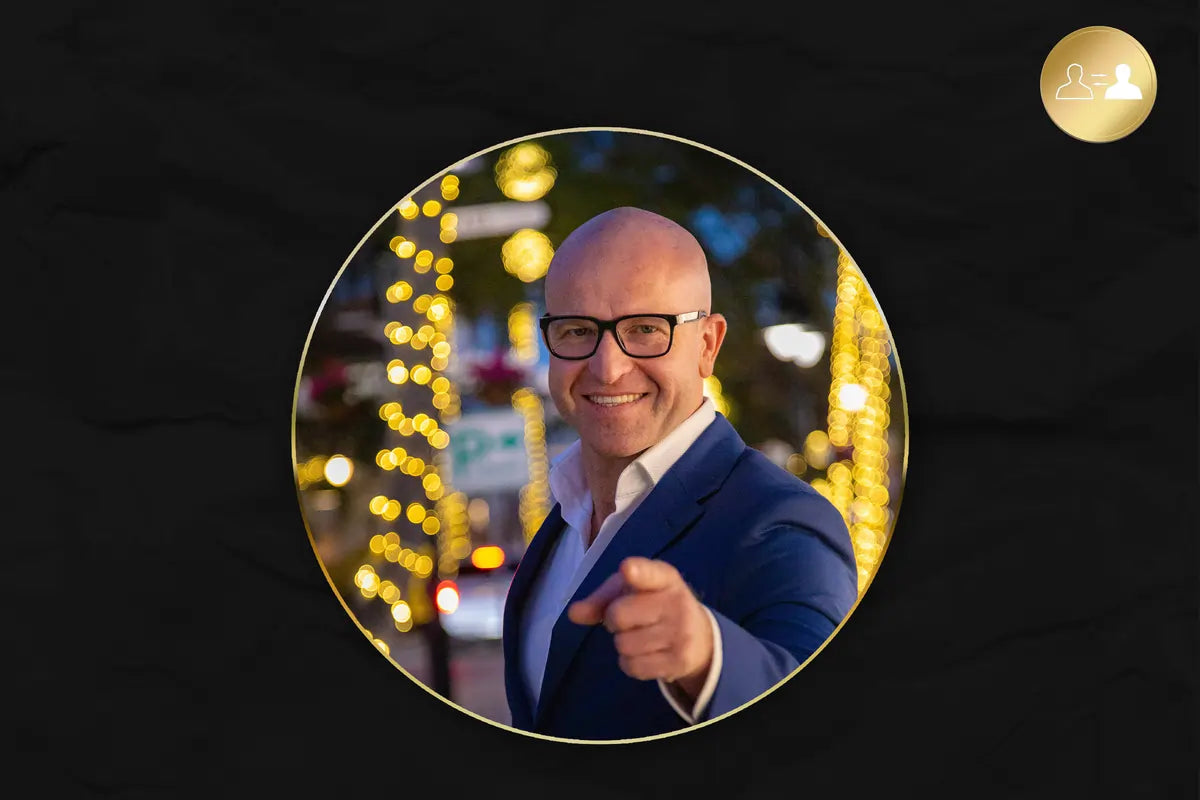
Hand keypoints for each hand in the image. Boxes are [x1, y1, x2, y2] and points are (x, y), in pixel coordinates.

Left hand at [567, 557, 713, 699]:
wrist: (701, 637)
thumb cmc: (655, 606)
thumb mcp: (632, 592)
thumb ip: (602, 599)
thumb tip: (574, 613)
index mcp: (664, 578)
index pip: (650, 573)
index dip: (637, 572)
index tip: (627, 569)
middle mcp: (676, 602)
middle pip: (618, 614)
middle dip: (614, 620)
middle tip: (631, 619)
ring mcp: (681, 633)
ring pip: (622, 644)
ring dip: (623, 643)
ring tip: (641, 636)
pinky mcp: (679, 661)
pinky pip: (632, 666)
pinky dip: (630, 663)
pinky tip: (645, 653)